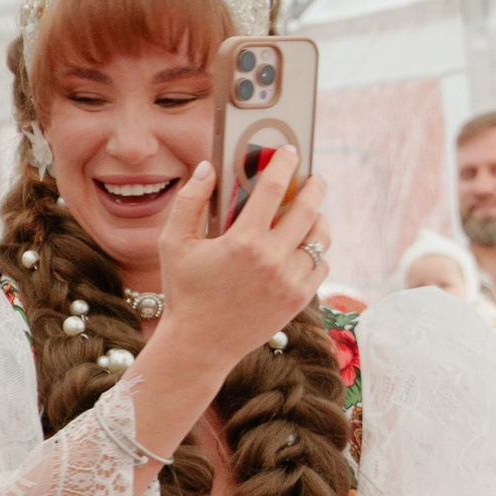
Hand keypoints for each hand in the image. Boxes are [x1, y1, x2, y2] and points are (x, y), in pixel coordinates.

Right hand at [129, 160, 331, 460]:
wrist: (200, 344)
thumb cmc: (184, 291)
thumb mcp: (173, 244)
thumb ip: (189, 201)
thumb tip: (208, 168)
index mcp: (243, 241)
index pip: (273, 189)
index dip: (284, 164)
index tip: (291, 151)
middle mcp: (273, 260)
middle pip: (309, 209)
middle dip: (313, 186)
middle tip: (312, 178)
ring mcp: (291, 281)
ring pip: (321, 238)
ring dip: (319, 219)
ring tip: (311, 212)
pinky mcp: (300, 299)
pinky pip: (322, 265)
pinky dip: (316, 251)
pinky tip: (304, 246)